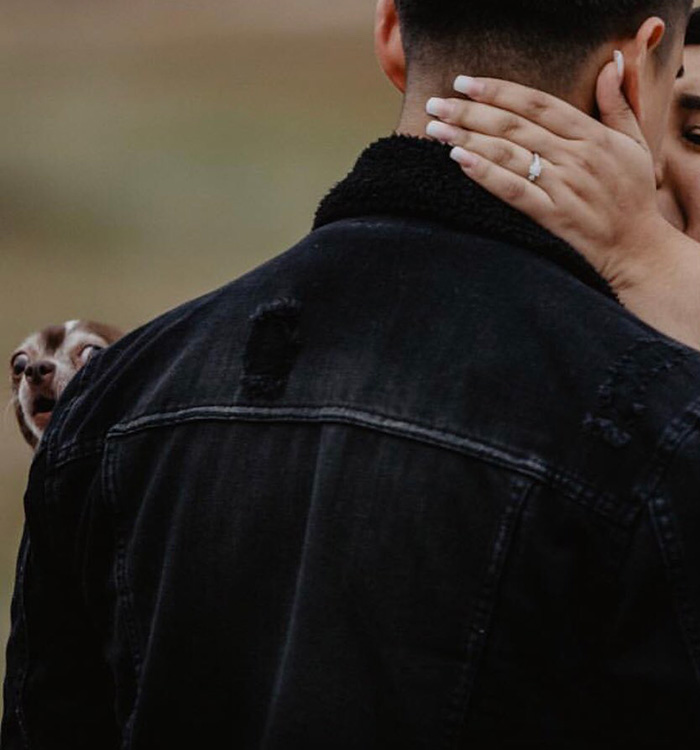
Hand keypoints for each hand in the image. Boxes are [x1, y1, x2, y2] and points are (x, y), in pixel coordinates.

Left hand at [424, 62, 699, 349]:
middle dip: (469, 112)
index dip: (498, 90)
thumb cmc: (632, 196)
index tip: (465, 83)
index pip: (537, 103)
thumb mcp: (634, 143)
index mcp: (592, 135)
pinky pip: (513, 190)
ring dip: (467, 139)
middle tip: (436, 104)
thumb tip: (609, 64)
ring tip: (435, 129)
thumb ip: (617, 103)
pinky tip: (459, 161)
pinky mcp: (553, 216)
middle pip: (513, 126)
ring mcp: (563, 186)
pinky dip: (485, 174)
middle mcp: (576, 156)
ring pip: (507, 154)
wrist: (638, 249)